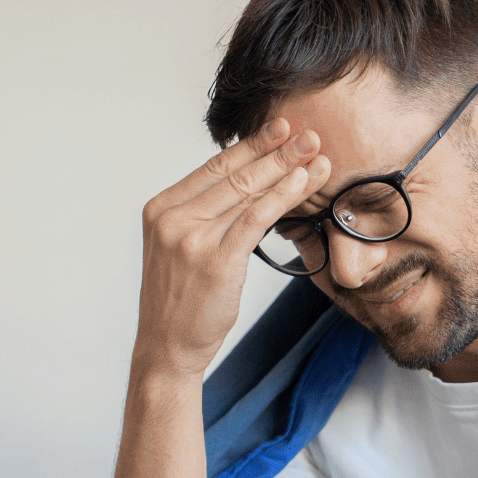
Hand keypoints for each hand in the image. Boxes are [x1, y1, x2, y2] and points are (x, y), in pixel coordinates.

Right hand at [135, 119, 329, 375]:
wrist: (166, 348)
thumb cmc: (180, 303)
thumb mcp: (181, 249)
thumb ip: (204, 216)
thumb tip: (247, 188)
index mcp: (160, 209)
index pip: (213, 168)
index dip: (251, 146)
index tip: (280, 129)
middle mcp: (172, 218)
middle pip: (234, 175)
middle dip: (276, 151)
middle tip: (309, 133)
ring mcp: (191, 238)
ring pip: (248, 192)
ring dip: (287, 168)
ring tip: (316, 152)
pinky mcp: (215, 260)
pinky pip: (255, 218)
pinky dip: (282, 196)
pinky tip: (303, 182)